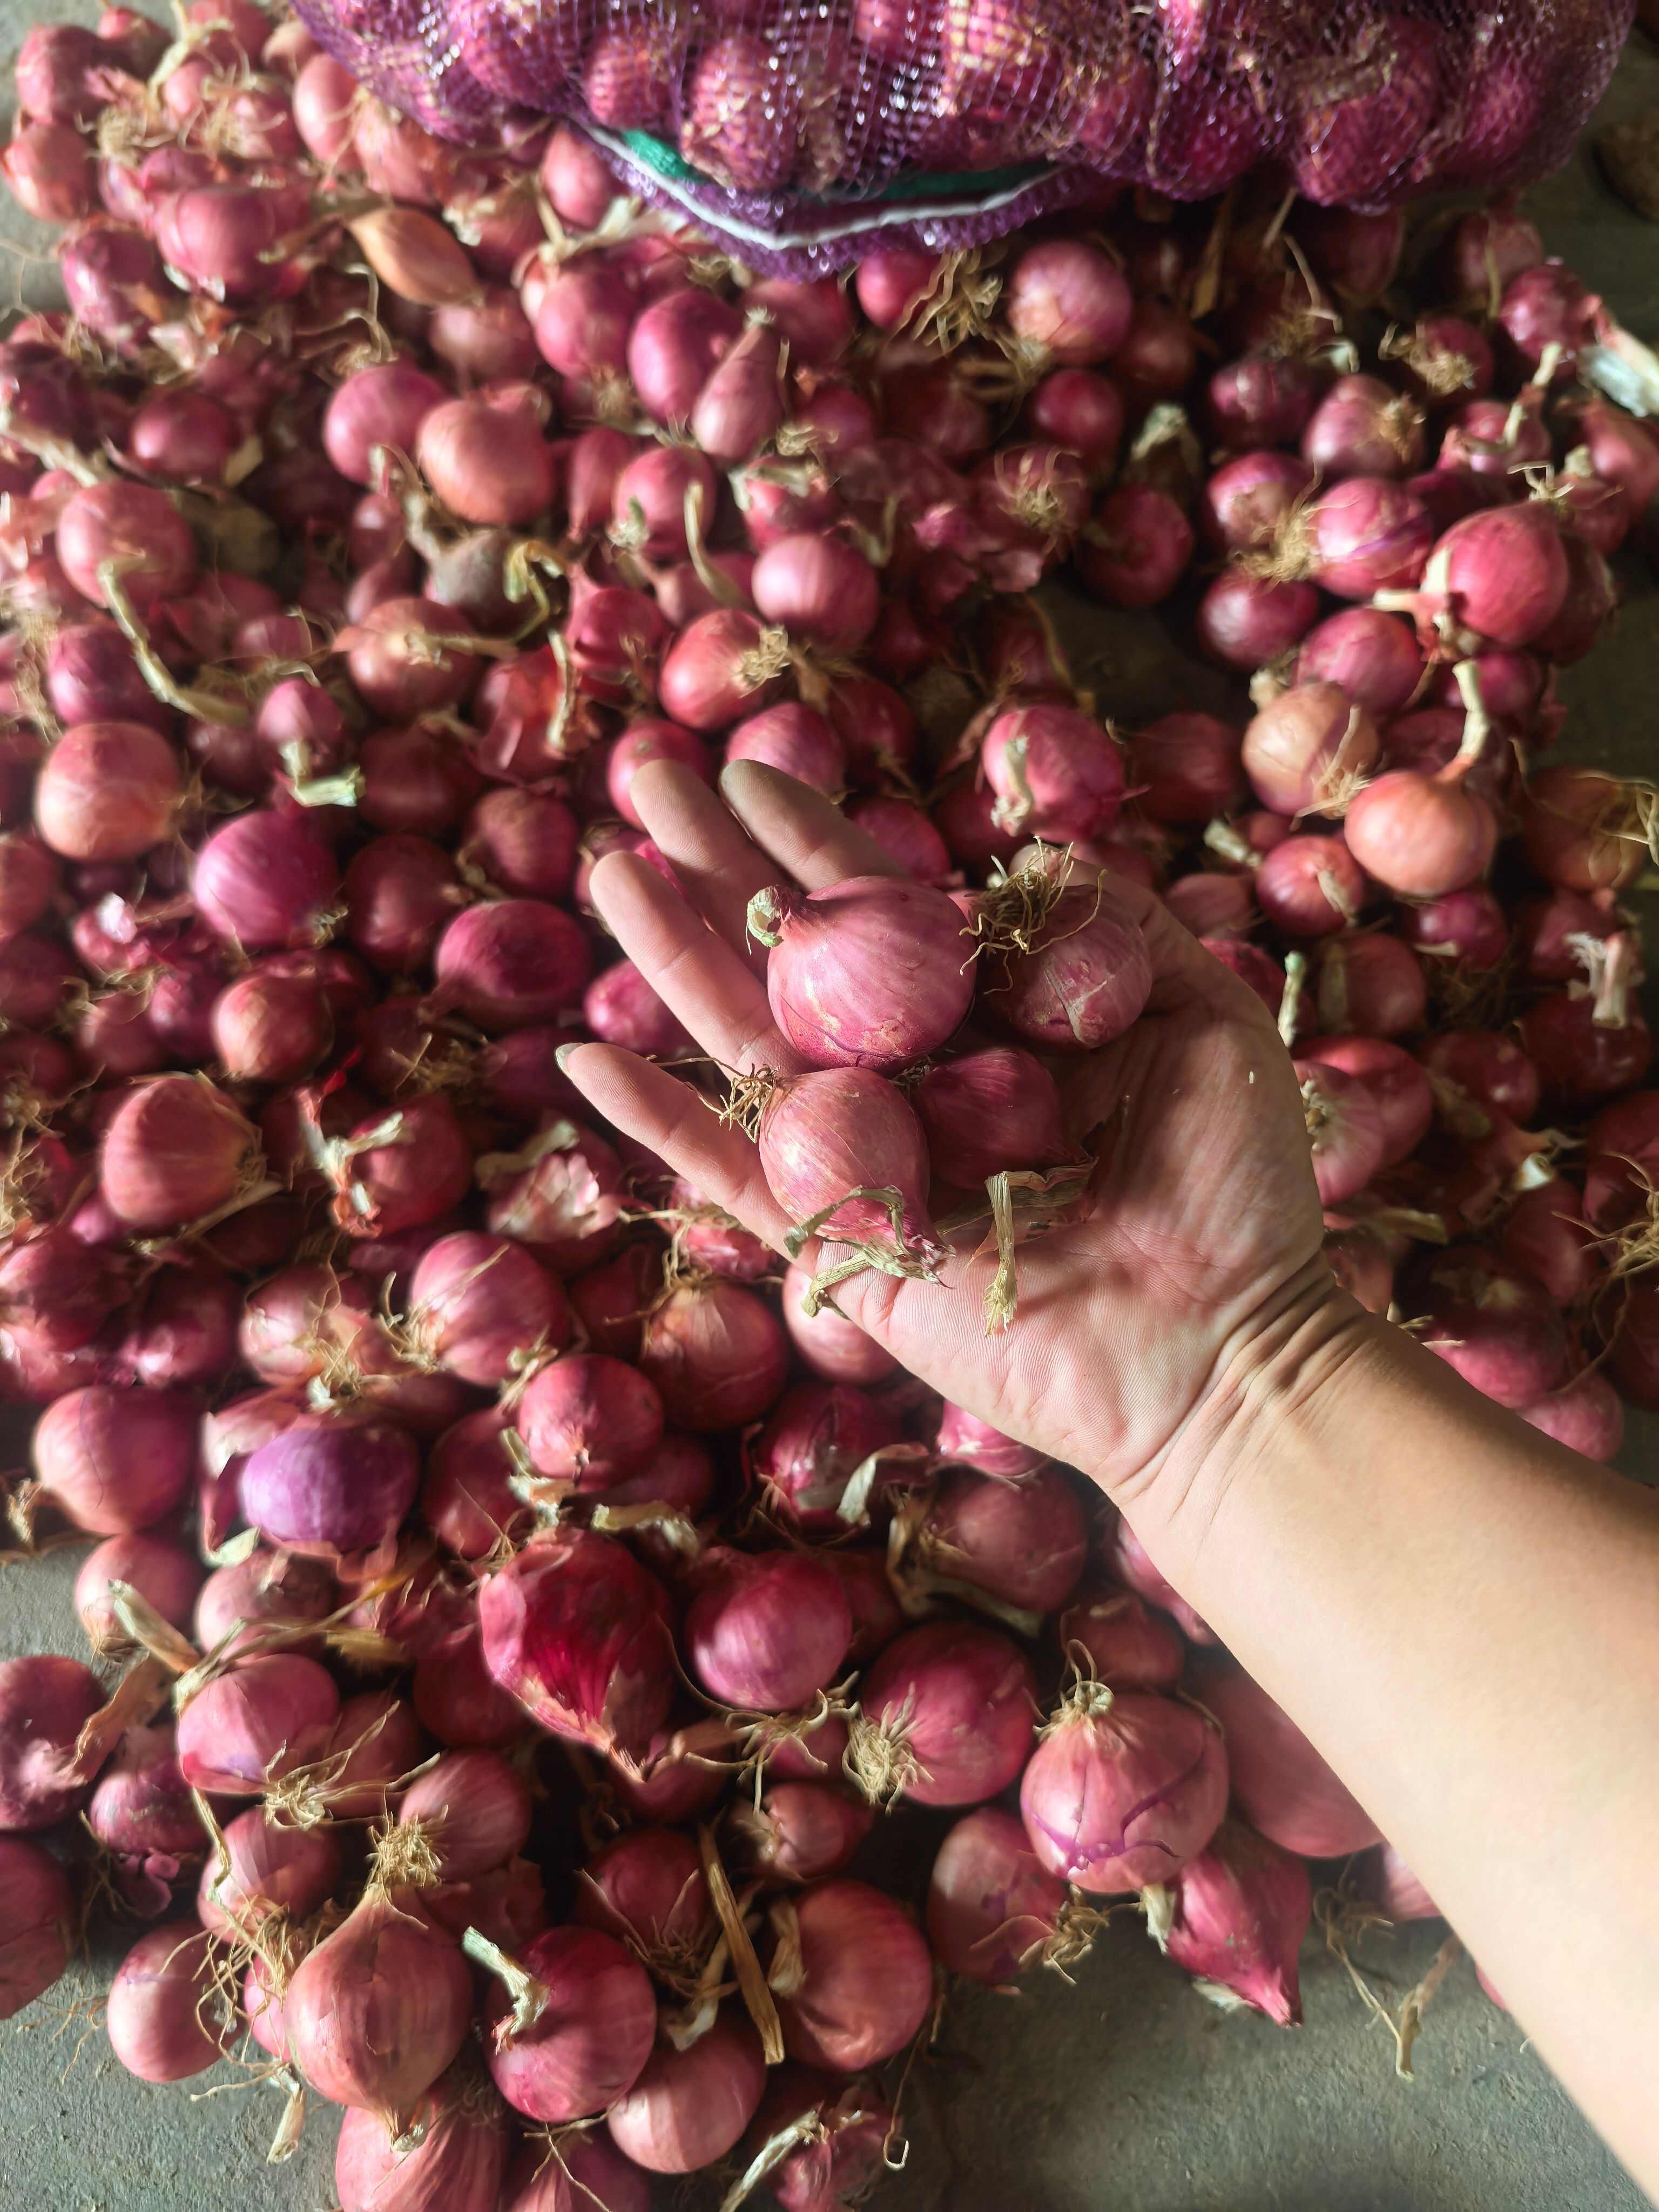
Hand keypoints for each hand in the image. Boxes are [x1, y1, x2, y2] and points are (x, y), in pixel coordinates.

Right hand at [561, 761, 1337, 1514]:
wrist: (1225, 1350)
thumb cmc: (1236, 1191)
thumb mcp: (1203, 1022)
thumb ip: (1120, 932)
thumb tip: (1035, 849)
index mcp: (993, 1026)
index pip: (887, 915)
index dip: (816, 842)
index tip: (750, 769)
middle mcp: (917, 1083)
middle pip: (795, 960)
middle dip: (718, 868)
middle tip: (643, 777)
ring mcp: (870, 1164)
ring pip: (748, 1047)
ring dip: (673, 959)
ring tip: (608, 869)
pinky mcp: (840, 1248)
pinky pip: (733, 1178)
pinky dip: (660, 1123)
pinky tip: (585, 1058)